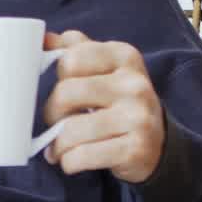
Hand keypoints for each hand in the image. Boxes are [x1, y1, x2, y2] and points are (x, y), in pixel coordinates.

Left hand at [41, 31, 165, 183]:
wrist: (158, 142)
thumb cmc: (118, 100)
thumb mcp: (103, 68)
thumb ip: (74, 49)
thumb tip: (43, 39)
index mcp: (124, 56)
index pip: (70, 59)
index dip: (58, 78)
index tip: (63, 90)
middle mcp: (135, 84)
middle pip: (65, 93)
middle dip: (51, 113)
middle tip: (55, 123)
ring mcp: (138, 117)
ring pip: (70, 130)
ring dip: (57, 145)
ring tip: (59, 148)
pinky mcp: (136, 149)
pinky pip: (82, 156)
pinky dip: (69, 162)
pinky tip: (72, 160)